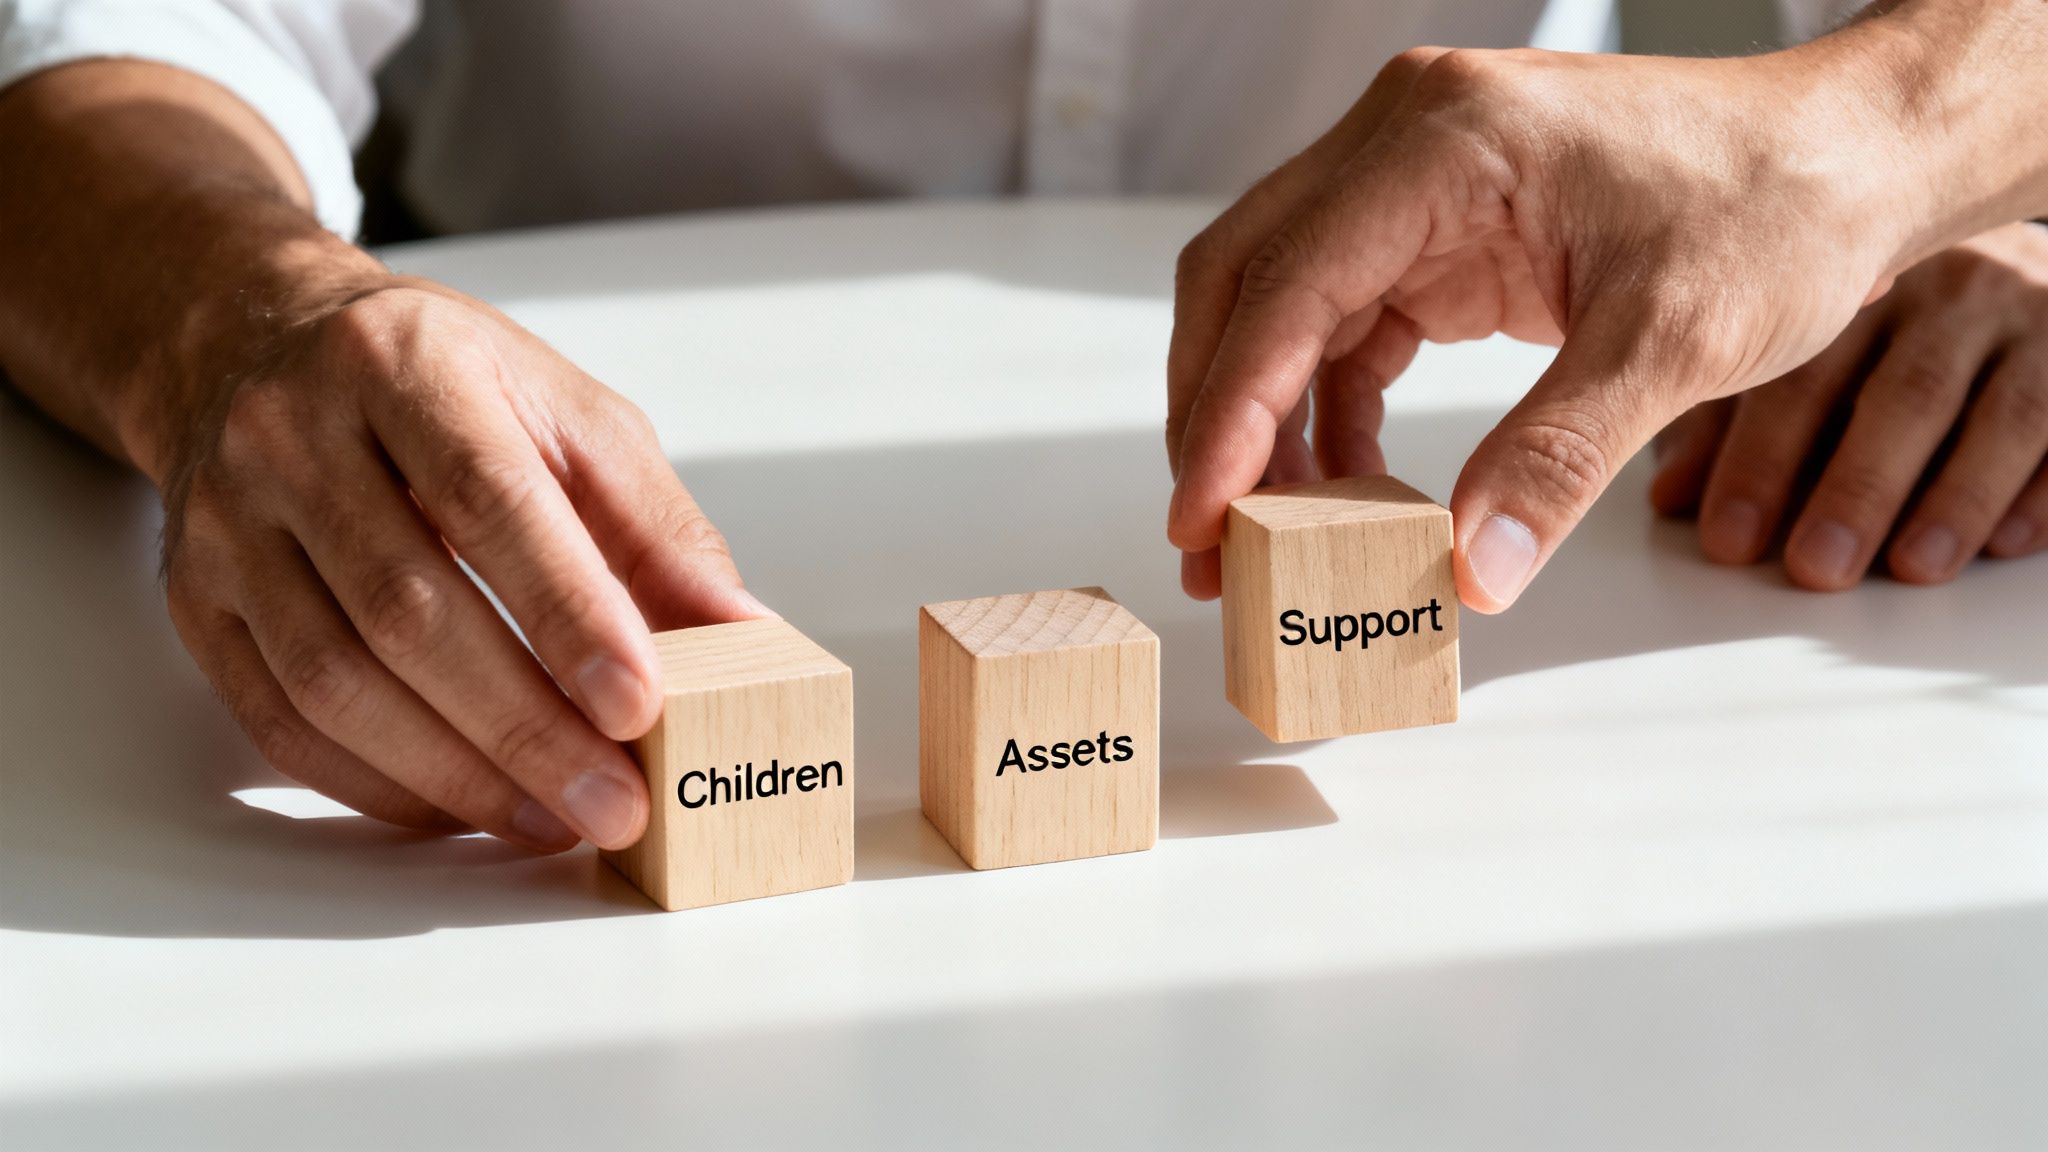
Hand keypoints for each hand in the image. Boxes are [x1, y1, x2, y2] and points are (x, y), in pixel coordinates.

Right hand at [0, 60, 768, 852]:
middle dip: (522, 724)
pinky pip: (281, 720)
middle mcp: (293, 438)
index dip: (566, 612)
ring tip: (554, 817)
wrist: (258, 344)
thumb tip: (742, 632)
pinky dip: (380, 783)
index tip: (639, 702)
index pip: (487, 500)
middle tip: (612, 800)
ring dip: (455, 773)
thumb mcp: (567, 411)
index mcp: (404, 365)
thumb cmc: (441, 382)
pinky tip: (462, 807)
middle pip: (406, 609)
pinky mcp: (196, 602)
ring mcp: (228, 525)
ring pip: (333, 680)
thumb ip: (655, 522)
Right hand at [1164, 2, 2047, 611]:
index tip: (1200, 517)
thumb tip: (1470, 575)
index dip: (1230, 411)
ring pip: (1278, 309)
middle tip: (1209, 545)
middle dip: (1218, 422)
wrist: (1847, 157)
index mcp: (1440, 142)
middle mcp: (1400, 145)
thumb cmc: (1775, 206)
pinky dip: (1328, 414)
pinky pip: (1342, 327)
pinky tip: (1347, 496)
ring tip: (1263, 544)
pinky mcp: (1433, 228)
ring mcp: (1410, 183)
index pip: (1286, 283)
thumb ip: (1557, 458)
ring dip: (1263, 428)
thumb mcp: (1675, 341)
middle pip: (1244, 284)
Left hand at [1650, 221, 2047, 586]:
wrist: (2019, 257)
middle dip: (1856, 489)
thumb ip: (1734, 420)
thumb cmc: (1886, 321)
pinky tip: (2008, 545)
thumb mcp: (1804, 350)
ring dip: (1954, 499)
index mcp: (1860, 287)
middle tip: (1815, 567)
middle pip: (1904, 395)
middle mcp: (1953, 293)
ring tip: (1911, 568)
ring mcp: (2034, 320)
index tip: (1728, 540)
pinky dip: (2043, 490)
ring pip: (2000, 414)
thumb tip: (1668, 497)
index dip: (1762, 461)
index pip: (1803, 374)